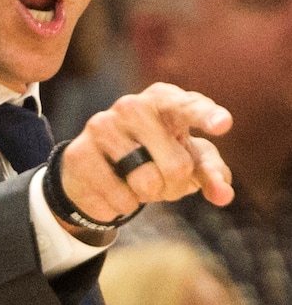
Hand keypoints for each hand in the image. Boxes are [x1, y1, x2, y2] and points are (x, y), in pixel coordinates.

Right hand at [59, 83, 232, 224]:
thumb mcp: (188, 160)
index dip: (206, 116)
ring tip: (137, 182)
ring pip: (147, 184)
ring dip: (149, 196)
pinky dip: (125, 205)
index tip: (223, 124)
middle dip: (175, 187)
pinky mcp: (80, 153)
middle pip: (177, 166)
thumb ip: (211, 173)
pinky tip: (115, 188)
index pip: (188, 107)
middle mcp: (132, 106)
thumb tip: (224, 195)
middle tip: (162, 180)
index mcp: (164, 99)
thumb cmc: (155, 156)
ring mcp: (102, 126)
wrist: (98, 169)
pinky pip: (121, 198)